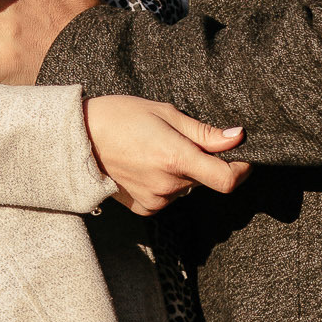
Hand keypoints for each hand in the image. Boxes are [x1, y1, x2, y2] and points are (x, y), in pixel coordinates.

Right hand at [84, 97, 248, 213]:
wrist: (79, 138)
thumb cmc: (121, 116)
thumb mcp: (165, 113)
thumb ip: (203, 131)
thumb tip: (238, 136)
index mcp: (175, 157)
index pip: (227, 179)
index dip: (242, 170)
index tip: (243, 158)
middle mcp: (168, 185)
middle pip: (205, 179)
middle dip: (203, 163)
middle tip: (178, 140)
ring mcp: (155, 200)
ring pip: (186, 188)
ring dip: (182, 173)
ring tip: (154, 150)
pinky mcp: (144, 209)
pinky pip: (168, 198)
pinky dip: (165, 184)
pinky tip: (145, 166)